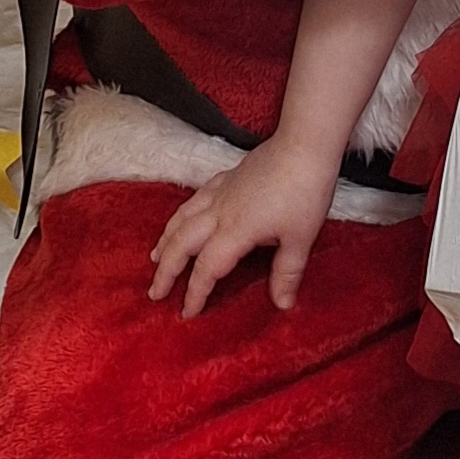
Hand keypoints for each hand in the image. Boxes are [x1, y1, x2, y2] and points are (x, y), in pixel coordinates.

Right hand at [148, 136, 337, 316]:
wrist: (303, 146)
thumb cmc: (304, 192)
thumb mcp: (301, 239)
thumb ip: (287, 273)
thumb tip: (283, 305)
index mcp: (235, 231)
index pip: (207, 268)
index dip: (195, 292)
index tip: (186, 312)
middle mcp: (219, 213)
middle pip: (181, 244)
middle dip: (166, 270)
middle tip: (155, 292)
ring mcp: (220, 192)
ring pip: (181, 219)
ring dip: (166, 240)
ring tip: (154, 257)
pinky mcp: (226, 177)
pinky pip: (194, 199)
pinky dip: (181, 214)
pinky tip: (181, 218)